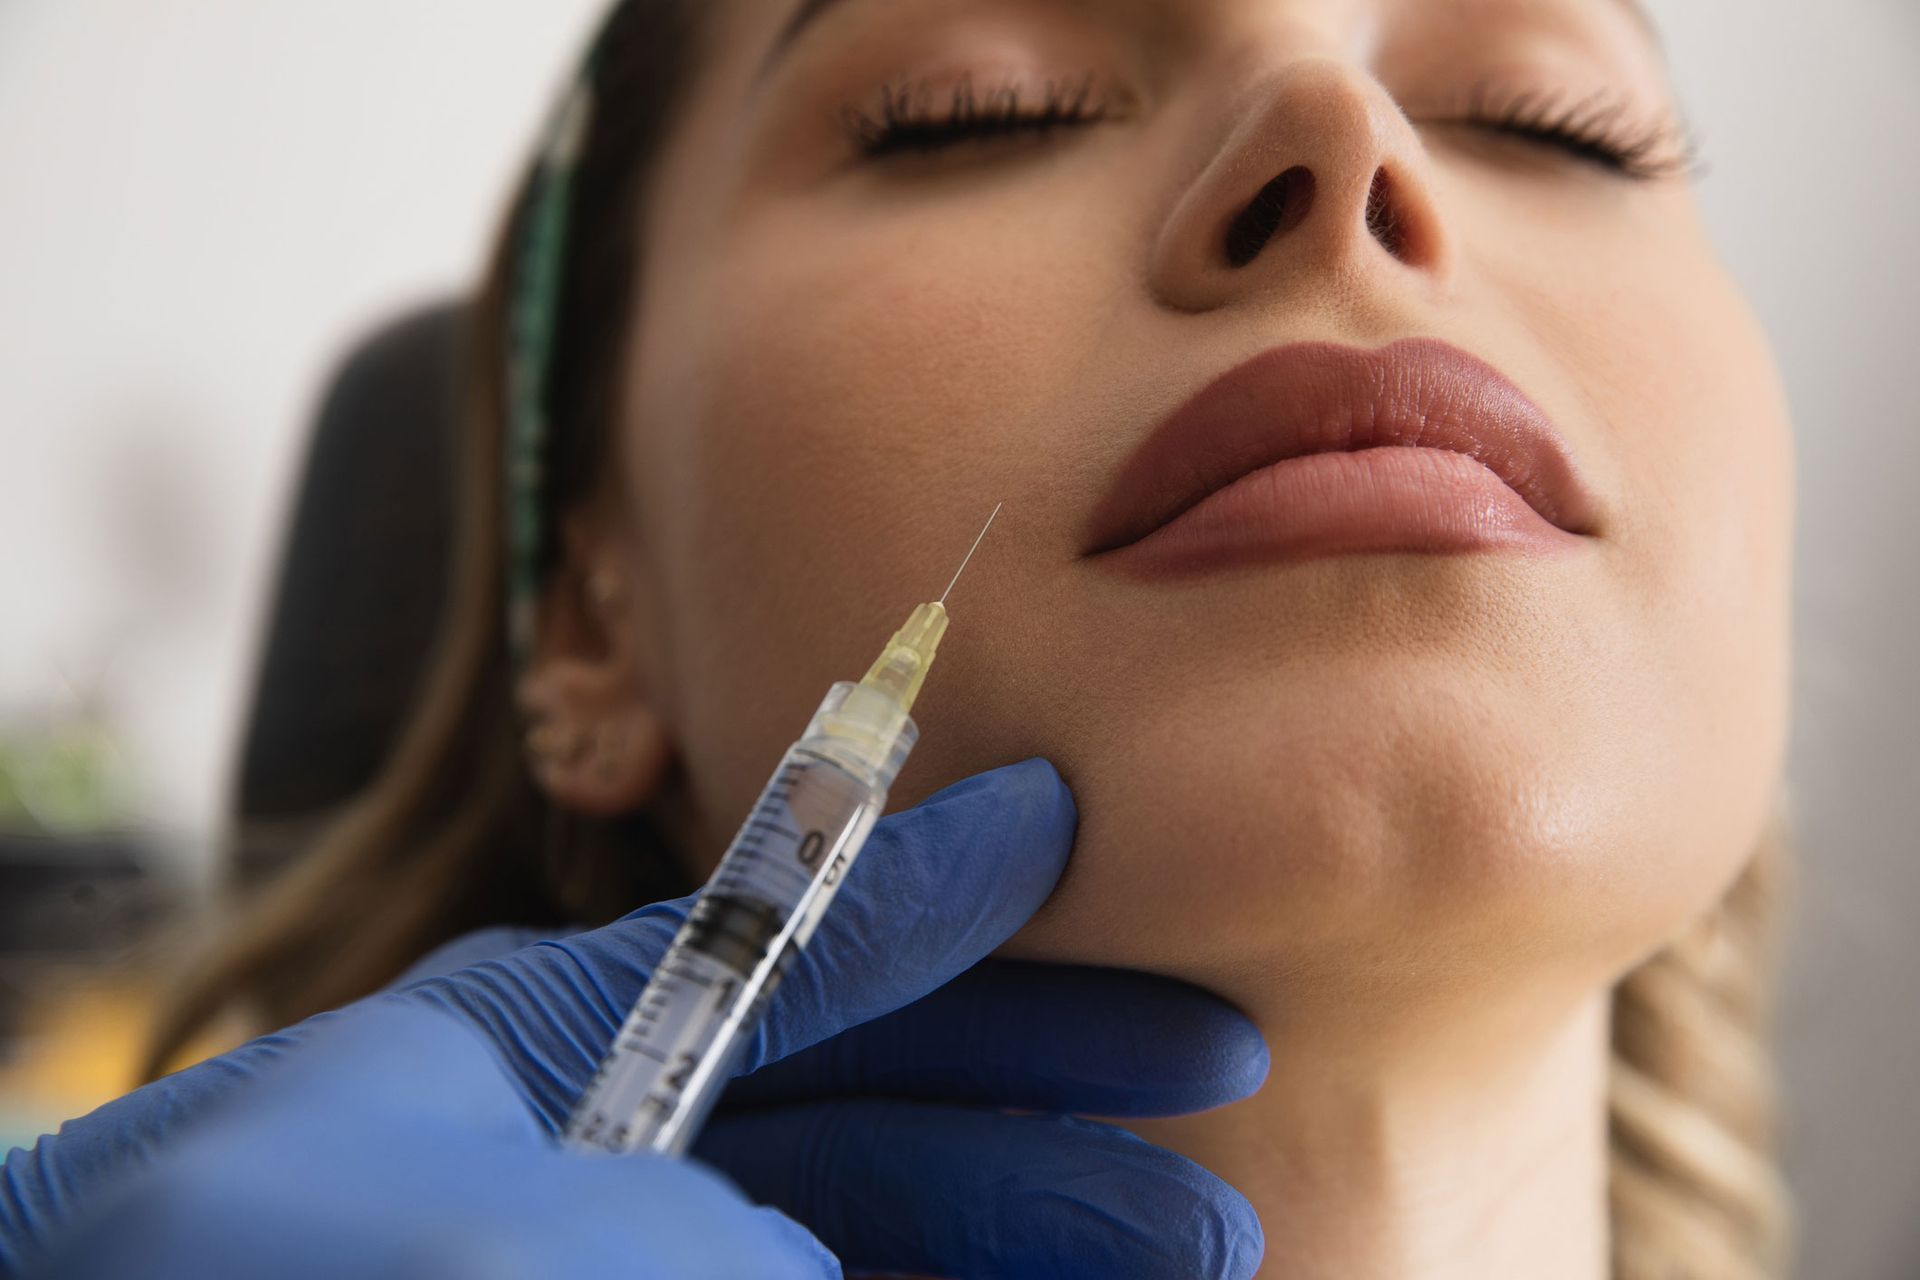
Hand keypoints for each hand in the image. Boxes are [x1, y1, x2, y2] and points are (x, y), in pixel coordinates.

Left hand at [5, 760, 1267, 1277]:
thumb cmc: (289, 1245)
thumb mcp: (510, 1113)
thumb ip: (733, 1030)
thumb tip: (902, 1015)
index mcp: (552, 1039)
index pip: (799, 953)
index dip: (952, 902)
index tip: (1082, 851)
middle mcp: (602, 1157)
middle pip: (878, 1119)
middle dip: (1051, 1125)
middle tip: (1220, 1132)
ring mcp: (642, 1254)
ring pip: (875, 1231)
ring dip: (1033, 1241)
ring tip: (1197, 1254)